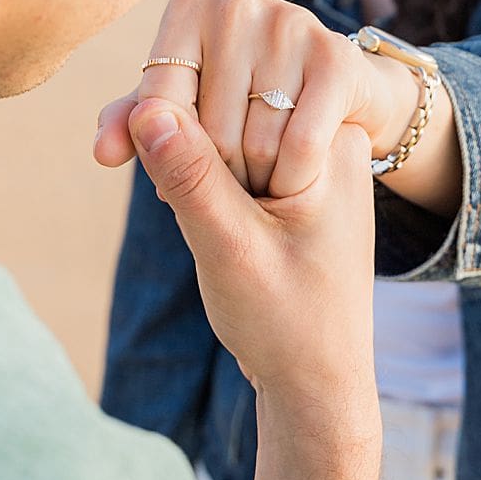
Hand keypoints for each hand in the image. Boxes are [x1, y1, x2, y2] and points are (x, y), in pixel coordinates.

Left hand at [95, 0, 418, 198]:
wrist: (343, 100)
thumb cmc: (247, 102)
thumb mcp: (183, 111)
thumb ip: (134, 126)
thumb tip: (104, 152)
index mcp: (192, 0)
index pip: (156, 106)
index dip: (173, 152)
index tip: (192, 161)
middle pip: (205, 130)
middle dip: (217, 173)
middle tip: (235, 175)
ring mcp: (291, 20)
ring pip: (254, 143)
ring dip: (258, 182)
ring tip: (265, 173)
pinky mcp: (337, 55)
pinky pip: (299, 146)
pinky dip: (295, 179)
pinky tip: (298, 177)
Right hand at [127, 97, 378, 424]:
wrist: (317, 381)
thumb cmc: (287, 322)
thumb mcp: (231, 249)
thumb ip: (190, 177)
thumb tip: (146, 107)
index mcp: (334, 136)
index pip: (235, 98)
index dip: (197, 154)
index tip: (217, 222)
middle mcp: (330, 130)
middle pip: (228, 110)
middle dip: (195, 165)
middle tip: (219, 236)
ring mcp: (310, 150)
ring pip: (222, 132)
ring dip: (195, 177)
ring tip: (220, 238)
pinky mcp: (289, 172)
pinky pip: (232, 155)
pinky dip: (206, 185)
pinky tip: (212, 227)